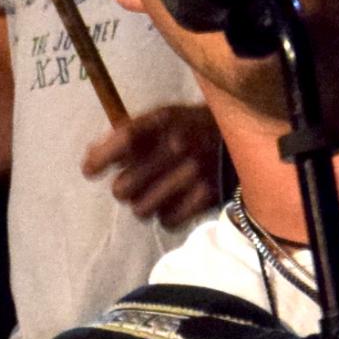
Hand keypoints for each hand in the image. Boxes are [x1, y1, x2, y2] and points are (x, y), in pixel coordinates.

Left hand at [83, 102, 224, 223]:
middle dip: (122, 189)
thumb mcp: (168, 118)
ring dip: (143, 205)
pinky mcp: (208, 197)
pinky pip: (167, 221)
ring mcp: (194, 173)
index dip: (99, 159)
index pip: (123, 139)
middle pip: (124, 186)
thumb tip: (92, 158)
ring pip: (142, 209)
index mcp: (165, 120)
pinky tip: (173, 203)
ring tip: (153, 196)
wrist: (249, 139)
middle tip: (131, 185)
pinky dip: (166, 216)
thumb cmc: (195, 129)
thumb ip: (132, 134)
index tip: (89, 171)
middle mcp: (178, 145)